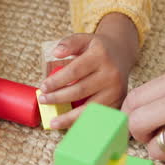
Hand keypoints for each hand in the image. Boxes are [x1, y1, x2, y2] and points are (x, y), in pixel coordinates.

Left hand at [39, 13, 138, 128]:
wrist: (121, 54)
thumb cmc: (97, 49)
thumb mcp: (84, 39)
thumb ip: (69, 43)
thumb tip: (56, 53)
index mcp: (100, 56)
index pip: (74, 71)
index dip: (57, 81)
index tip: (43, 87)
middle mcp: (111, 74)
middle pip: (80, 90)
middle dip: (59, 98)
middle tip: (43, 101)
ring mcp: (117, 90)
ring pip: (90, 107)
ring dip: (70, 117)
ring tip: (53, 122)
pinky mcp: (119, 101)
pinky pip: (99, 116)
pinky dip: (83, 122)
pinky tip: (70, 125)